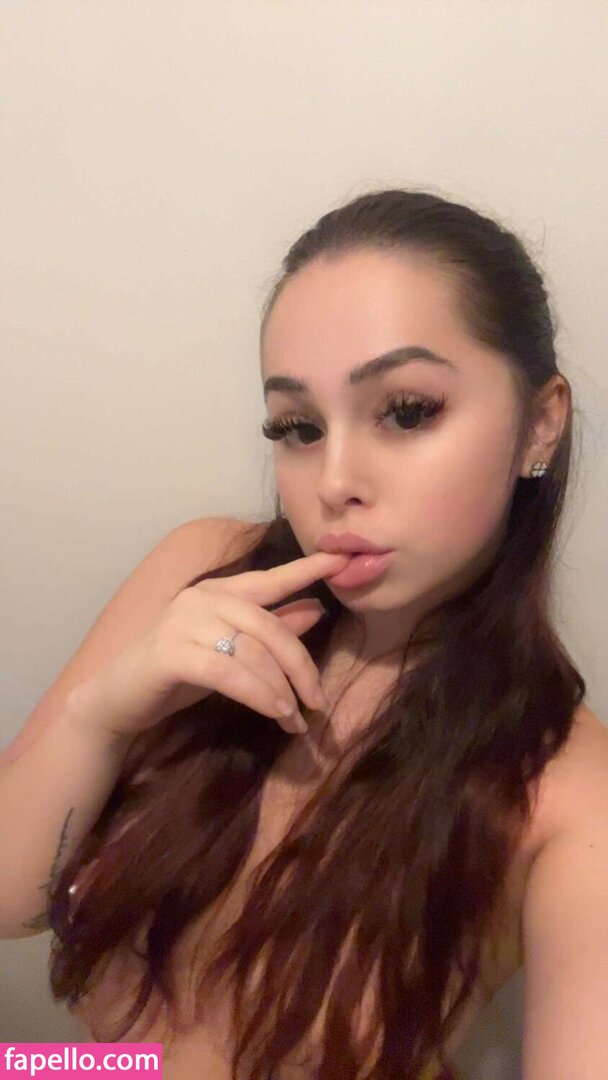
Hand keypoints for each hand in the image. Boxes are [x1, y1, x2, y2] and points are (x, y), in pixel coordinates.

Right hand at [71, 550, 349, 737]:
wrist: (119, 701)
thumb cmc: (178, 675)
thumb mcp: (233, 653)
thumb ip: (270, 630)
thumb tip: (317, 610)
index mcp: (219, 591)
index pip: (271, 578)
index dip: (309, 568)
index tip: (344, 557)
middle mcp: (202, 598)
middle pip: (270, 626)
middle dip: (300, 666)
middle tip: (318, 701)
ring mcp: (183, 622)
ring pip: (253, 652)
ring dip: (281, 690)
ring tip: (296, 720)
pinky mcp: (171, 653)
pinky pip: (230, 673)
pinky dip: (259, 695)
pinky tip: (275, 713)